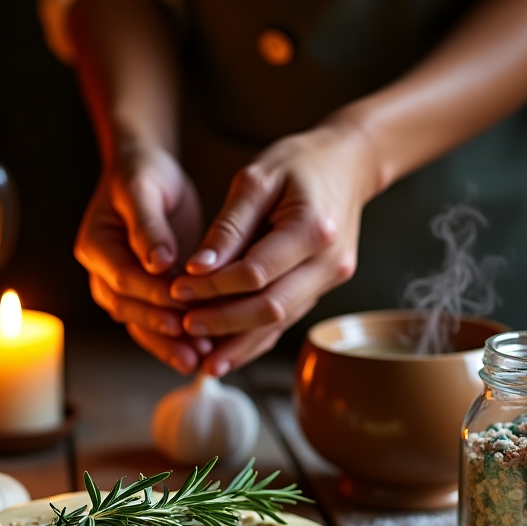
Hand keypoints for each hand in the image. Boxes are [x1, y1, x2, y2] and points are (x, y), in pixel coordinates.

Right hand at [75, 144, 210, 372]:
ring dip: (168, 344)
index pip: (124, 279)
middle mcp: (103, 272)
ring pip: (140, 323)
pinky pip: (153, 323)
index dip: (153, 296)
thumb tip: (158, 263)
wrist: (145, 174)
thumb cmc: (143, 175)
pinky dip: (175, 340)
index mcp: (96, 246)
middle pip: (129, 309)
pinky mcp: (142, 294)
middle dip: (162, 330)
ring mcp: (120, 287)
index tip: (182, 311)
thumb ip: (148, 226)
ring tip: (199, 359)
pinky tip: (201, 353)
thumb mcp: (143, 190)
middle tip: (195, 345)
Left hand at [170, 118, 379, 374]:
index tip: (178, 288)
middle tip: (185, 327)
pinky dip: (255, 338)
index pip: (256, 273)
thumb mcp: (256, 179)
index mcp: (313, 229)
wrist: (348, 165)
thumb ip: (228, 226)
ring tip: (202, 360)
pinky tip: (228, 353)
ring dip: (239, 343)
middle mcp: (329, 262)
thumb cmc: (299, 165)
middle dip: (224, 323)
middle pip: (271, 308)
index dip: (214, 287)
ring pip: (279, 323)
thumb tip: (199, 269)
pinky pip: (285, 320)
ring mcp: (330, 280)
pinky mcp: (322, 289)